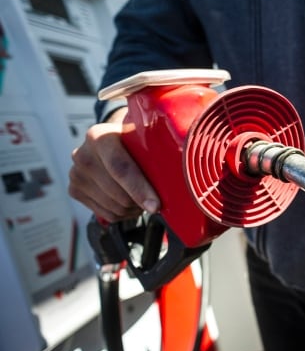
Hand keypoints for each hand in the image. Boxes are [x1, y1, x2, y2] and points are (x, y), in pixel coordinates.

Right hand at [68, 107, 158, 221]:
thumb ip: (157, 148)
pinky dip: (124, 214)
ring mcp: (76, 174)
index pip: (120, 168)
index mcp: (99, 137)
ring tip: (144, 198)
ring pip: (114, 207)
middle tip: (156, 199)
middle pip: (118, 193)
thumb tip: (184, 168)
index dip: (139, 189)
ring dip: (134, 208)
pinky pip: (106, 214)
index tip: (155, 206)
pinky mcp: (74, 190)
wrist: (111, 143)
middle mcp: (82, 154)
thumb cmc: (134, 142)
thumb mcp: (144, 138)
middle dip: (140, 201)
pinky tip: (131, 202)